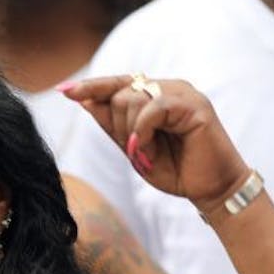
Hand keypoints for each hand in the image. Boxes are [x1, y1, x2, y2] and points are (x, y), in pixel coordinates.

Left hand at [62, 75, 250, 218]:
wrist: (210, 189)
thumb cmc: (176, 169)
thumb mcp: (133, 147)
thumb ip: (112, 124)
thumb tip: (84, 100)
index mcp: (154, 95)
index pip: (116, 84)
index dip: (91, 87)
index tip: (62, 91)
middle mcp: (168, 87)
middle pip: (119, 92)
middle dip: (118, 126)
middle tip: (136, 151)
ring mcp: (182, 93)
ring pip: (132, 97)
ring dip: (131, 133)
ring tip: (148, 154)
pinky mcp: (194, 104)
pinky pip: (153, 108)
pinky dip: (142, 130)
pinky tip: (144, 148)